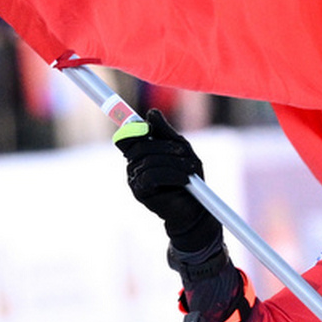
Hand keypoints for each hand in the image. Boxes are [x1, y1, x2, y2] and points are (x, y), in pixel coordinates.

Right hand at [113, 109, 220, 252]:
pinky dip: (172, 175)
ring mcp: (134, 180)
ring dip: (174, 162)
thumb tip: (151, 113)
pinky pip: (152, 176)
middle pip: (140, 146)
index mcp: (140, 153)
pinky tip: (184, 180)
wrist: (194, 209)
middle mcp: (133, 165)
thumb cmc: (188, 177)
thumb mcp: (181, 149)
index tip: (148, 128)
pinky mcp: (140, 193)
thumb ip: (165, 132)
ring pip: (149, 161)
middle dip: (166, 146)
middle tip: (184, 152)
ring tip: (191, 169)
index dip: (134, 129)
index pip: (127, 136)